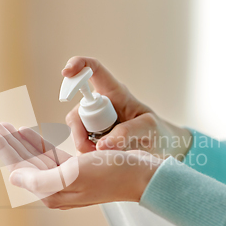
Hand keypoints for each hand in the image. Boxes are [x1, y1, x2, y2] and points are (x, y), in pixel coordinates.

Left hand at [0, 122, 162, 208]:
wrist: (141, 175)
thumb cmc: (112, 174)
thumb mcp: (75, 175)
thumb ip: (41, 179)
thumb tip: (14, 178)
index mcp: (53, 191)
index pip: (20, 167)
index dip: (4, 148)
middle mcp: (56, 188)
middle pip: (24, 162)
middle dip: (7, 143)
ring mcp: (65, 179)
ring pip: (35, 157)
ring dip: (19, 141)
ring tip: (4, 127)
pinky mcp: (75, 170)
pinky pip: (49, 155)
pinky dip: (37, 143)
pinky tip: (27, 134)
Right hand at [63, 56, 191, 158]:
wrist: (159, 148)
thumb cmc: (156, 131)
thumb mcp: (148, 128)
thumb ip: (127, 133)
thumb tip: (100, 146)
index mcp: (114, 92)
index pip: (93, 70)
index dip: (78, 65)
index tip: (66, 73)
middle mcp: (99, 105)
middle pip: (76, 113)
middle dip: (81, 133)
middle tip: (98, 149)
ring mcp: (92, 123)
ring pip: (76, 133)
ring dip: (86, 148)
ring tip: (107, 156)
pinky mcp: (90, 140)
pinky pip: (79, 148)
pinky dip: (88, 158)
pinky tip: (104, 160)